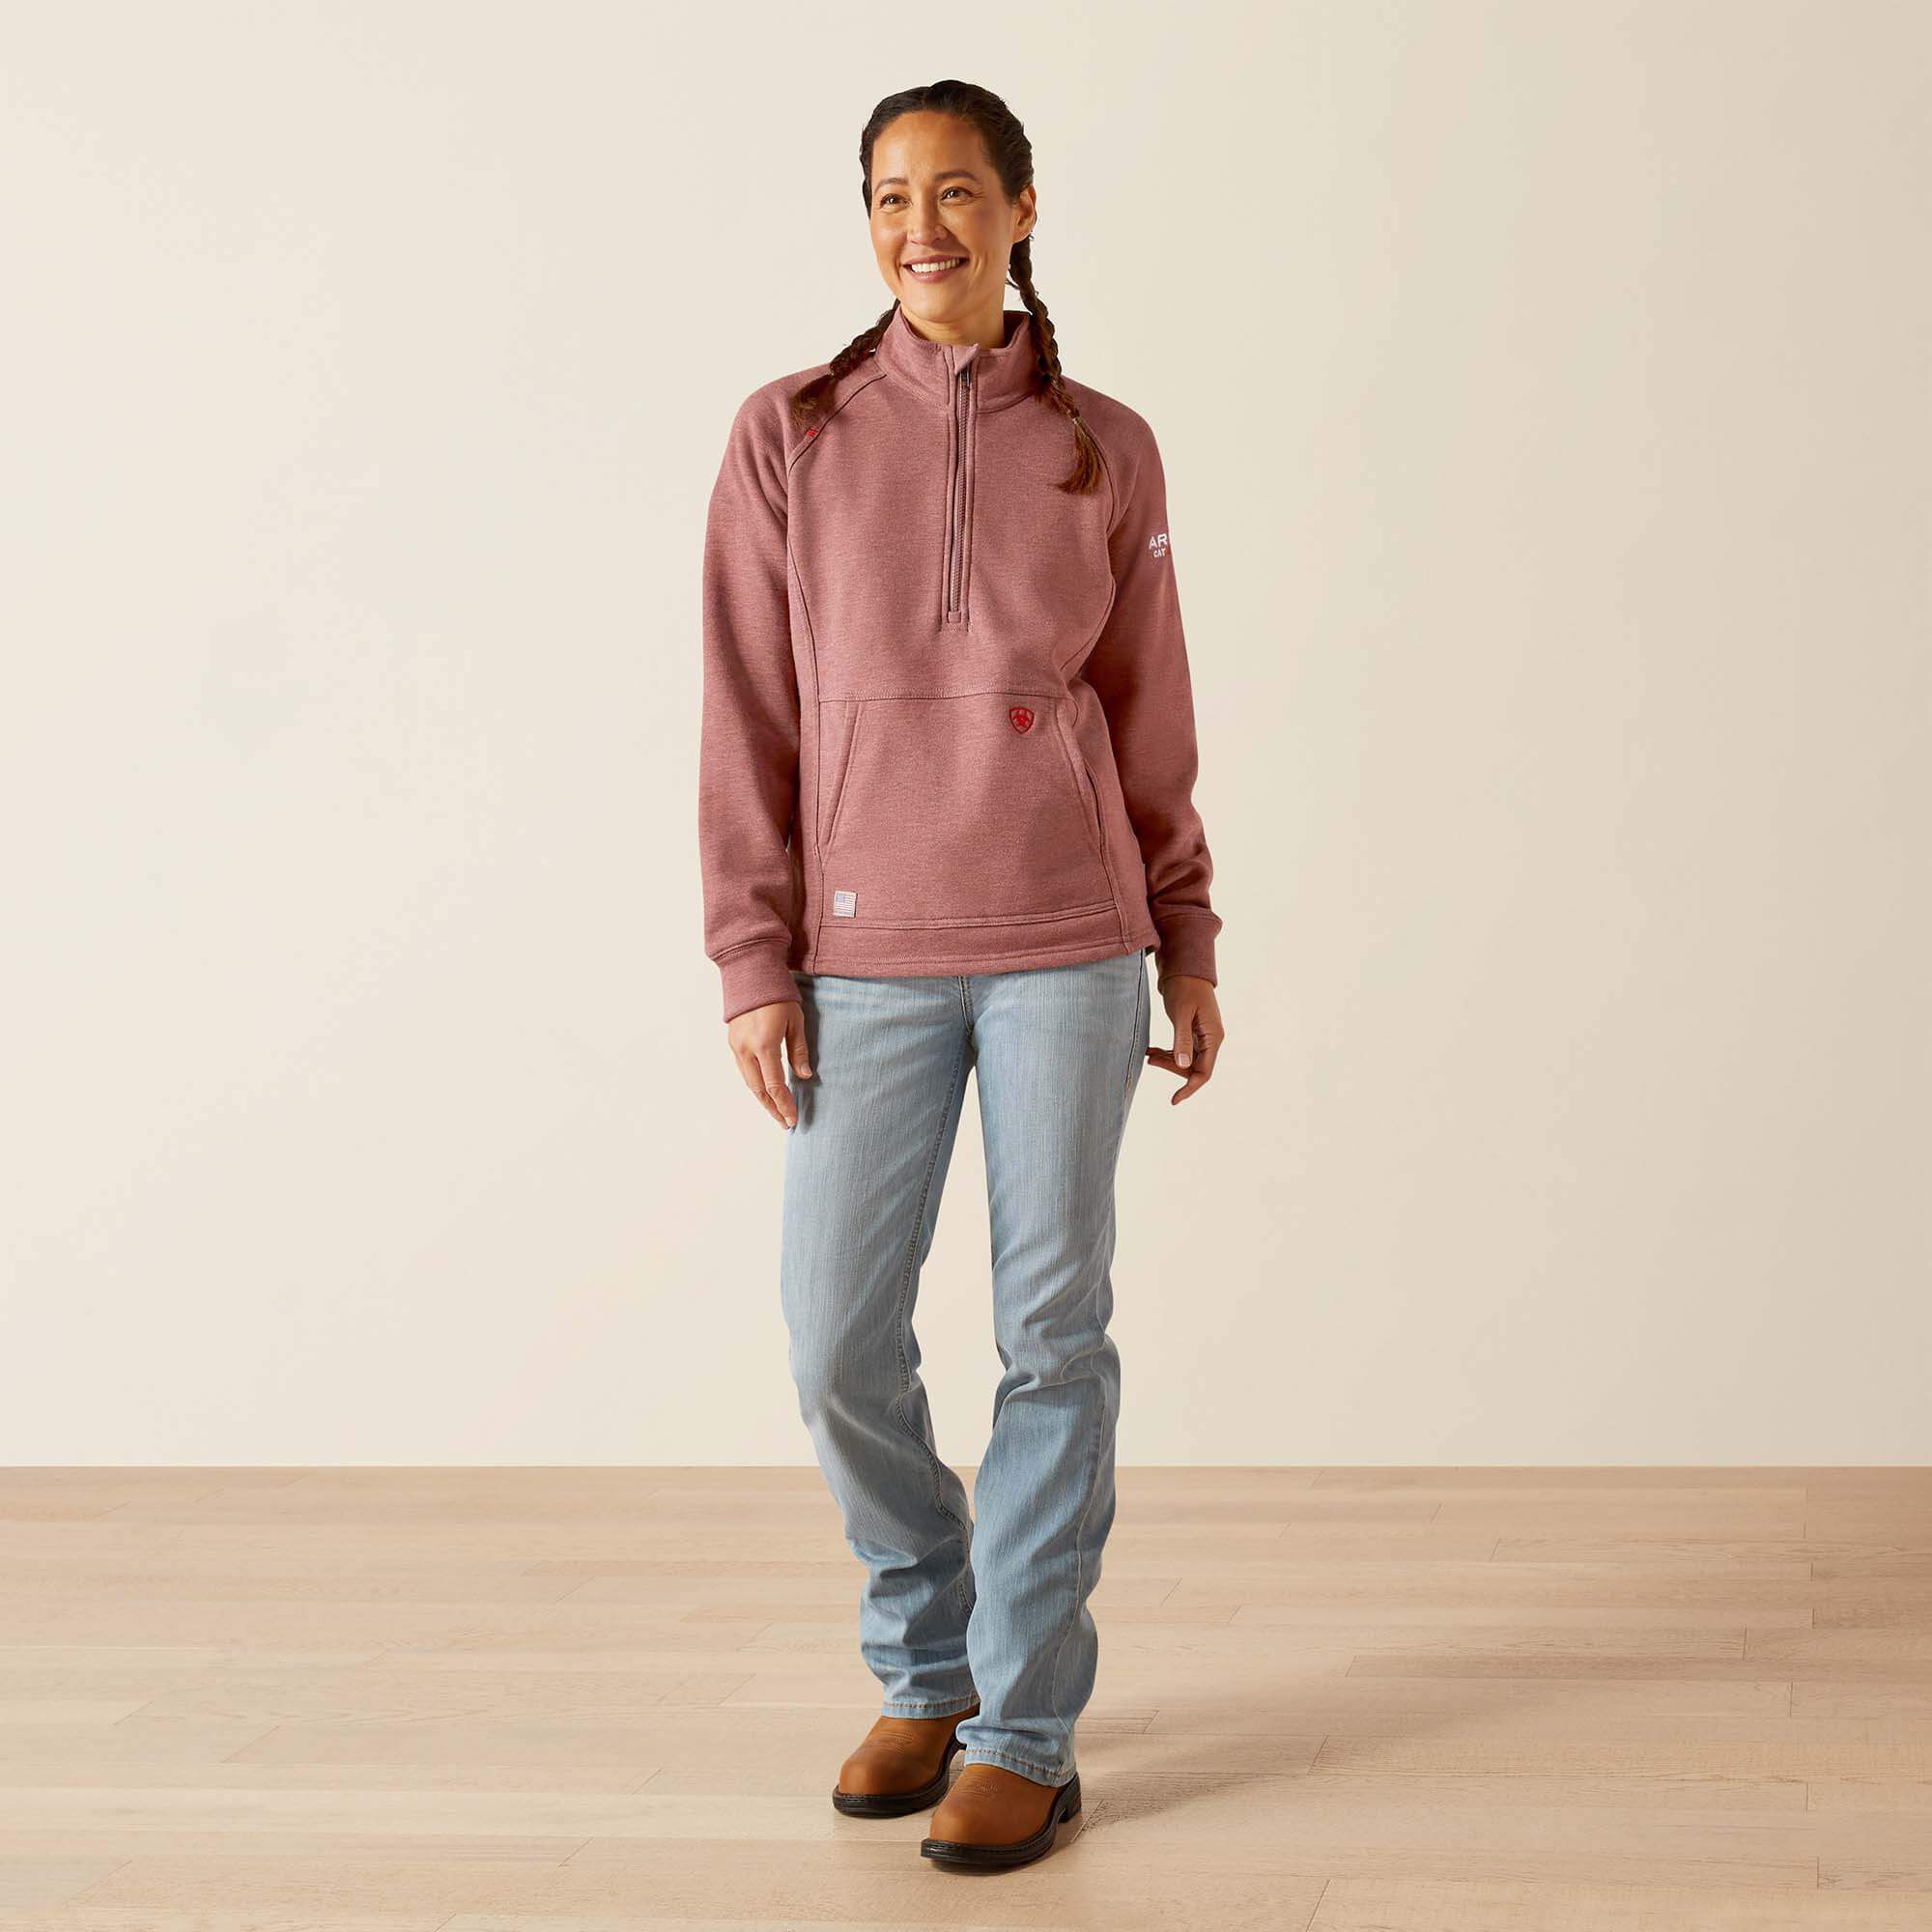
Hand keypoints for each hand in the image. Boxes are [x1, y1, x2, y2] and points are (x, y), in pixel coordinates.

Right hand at [727, 999, 811, 1129]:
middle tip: (785, 1123)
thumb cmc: (778, 996)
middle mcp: (746, 1049)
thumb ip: (799, 1051)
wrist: (751, 974)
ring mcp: (736, 1046)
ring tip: (777, 1111)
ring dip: (762, 1098)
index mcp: (764, 1043)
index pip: (774, 1084)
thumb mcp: (796, 1021)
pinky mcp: (733, 1042)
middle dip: (773, 1108)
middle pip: (758, 1089)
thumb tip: (803, 1077)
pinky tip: (765, 1090)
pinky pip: (744, 1070)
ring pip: (748, 1082)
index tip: (793, 1119)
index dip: (784, 1104)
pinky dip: (755, 1084)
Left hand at [1147, 974, 1222, 1104]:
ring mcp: (1202, 1036)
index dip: (1189, 1088)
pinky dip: (1167, 1052)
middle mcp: (1211, 1039)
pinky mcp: (1192, 1032)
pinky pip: (1182, 1050)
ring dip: (1167, 1061)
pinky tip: (1151, 1050)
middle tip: (1150, 1060)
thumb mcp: (1181, 1013)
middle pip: (1194, 1068)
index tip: (1174, 1100)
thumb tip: (1183, 1065)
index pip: (1204, 1072)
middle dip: (1172, 1068)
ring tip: (1148, 1055)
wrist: (1184, 968)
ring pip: (1186, 1060)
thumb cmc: (1184, 987)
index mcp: (1213, 1037)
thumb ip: (1182, 1038)